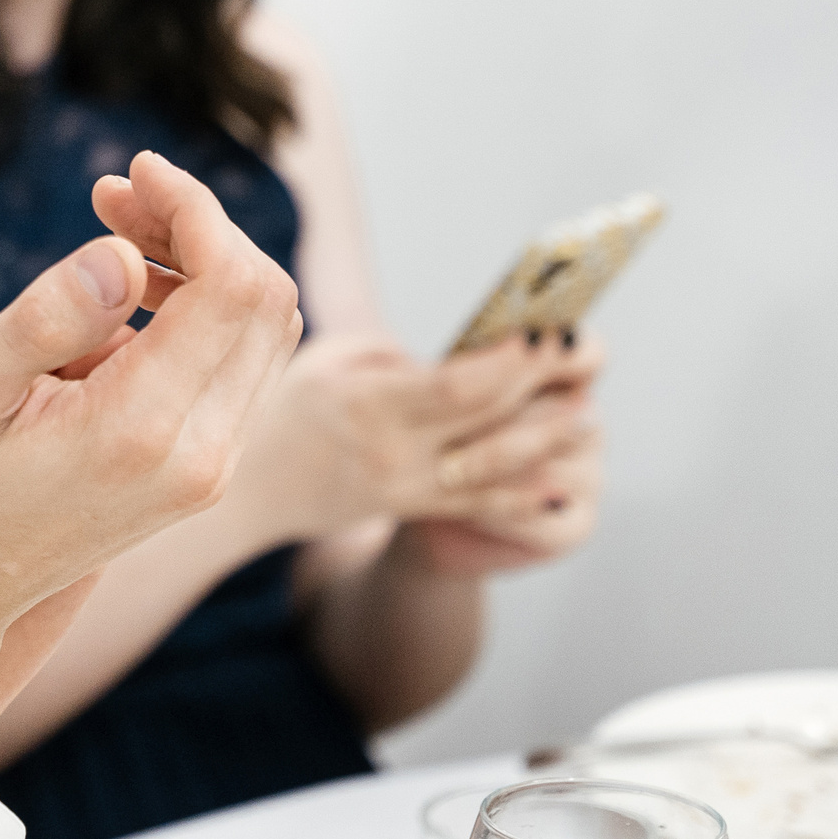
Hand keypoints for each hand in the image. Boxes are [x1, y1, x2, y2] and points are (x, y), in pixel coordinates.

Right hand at [0, 150, 302, 754]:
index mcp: (142, 432)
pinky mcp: (200, 472)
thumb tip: (124, 257)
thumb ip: (47, 318)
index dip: (196, 208)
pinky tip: (127, 290)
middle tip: (113, 196)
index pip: (233, 284)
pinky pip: (239, 364)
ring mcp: (207, 472)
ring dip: (204, 261)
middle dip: (201, 225)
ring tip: (114, 231)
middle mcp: (199, 459)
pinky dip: (202, 305)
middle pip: (266, 299)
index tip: (132, 175)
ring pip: (264, 329)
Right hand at [228, 329, 590, 546]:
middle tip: (587, 349)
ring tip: (587, 415)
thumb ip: (392, 353)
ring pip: (495, 468)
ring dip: (549, 441)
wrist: (250, 491)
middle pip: (488, 419)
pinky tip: (564, 485)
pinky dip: (526, 496)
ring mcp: (405, 487)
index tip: (547, 329)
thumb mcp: (325, 359)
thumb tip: (456, 358)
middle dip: (544, 382)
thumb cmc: (282, 408)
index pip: (455, 385)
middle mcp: (392, 450)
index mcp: (365, 403)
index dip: (510, 360)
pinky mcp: (412, 509)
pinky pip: (479, 505)